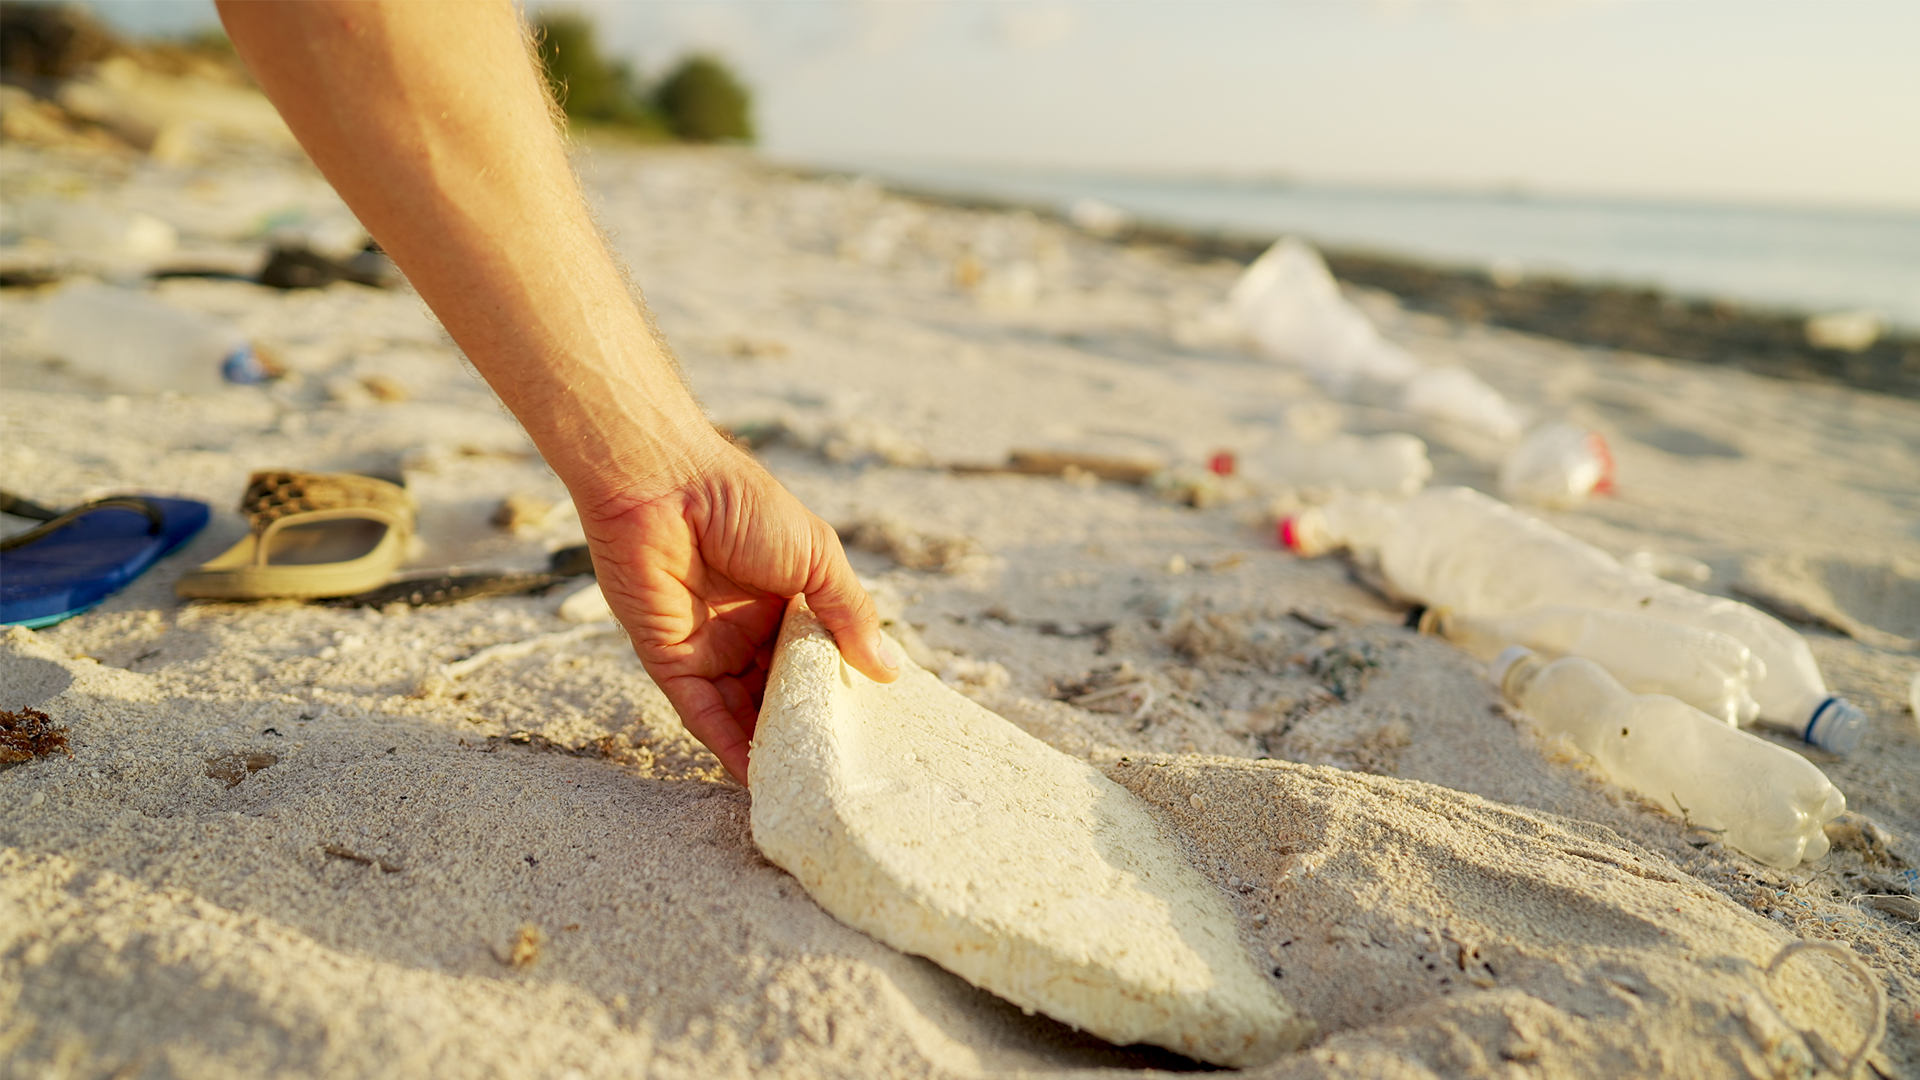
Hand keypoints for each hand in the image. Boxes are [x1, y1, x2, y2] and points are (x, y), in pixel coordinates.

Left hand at [577, 439, 898, 783]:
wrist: (662, 482)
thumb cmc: (743, 504)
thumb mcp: (816, 557)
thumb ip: (850, 614)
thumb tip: (890, 670)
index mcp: (785, 599)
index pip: (816, 658)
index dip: (840, 690)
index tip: (871, 729)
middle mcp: (747, 629)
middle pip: (779, 692)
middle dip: (805, 729)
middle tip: (840, 771)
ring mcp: (708, 647)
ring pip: (743, 711)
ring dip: (768, 748)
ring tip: (803, 787)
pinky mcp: (669, 660)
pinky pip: (701, 713)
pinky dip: (726, 746)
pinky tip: (754, 777)